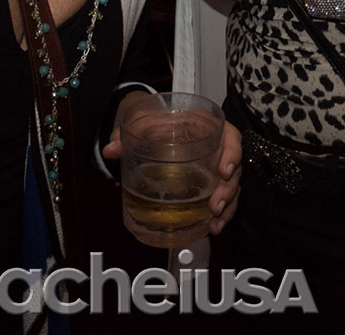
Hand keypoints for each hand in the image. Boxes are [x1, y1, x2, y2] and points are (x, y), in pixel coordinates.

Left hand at [101, 98, 241, 234]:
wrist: (150, 121)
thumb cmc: (153, 117)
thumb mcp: (141, 120)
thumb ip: (125, 133)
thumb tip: (111, 149)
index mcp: (206, 125)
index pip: (231, 137)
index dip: (232, 154)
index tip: (224, 172)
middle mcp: (216, 145)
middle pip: (234, 167)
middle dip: (228, 190)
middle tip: (215, 206)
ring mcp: (214, 164)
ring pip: (232, 186)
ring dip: (227, 207)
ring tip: (215, 224)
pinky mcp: (209, 180)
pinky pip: (222, 196)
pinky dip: (220, 213)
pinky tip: (212, 227)